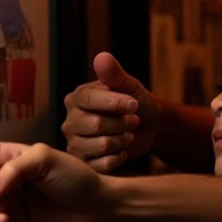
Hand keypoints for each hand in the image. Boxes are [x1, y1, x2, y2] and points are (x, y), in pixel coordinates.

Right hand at [61, 52, 159, 171]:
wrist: (150, 129)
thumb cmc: (136, 104)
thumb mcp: (130, 86)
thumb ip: (115, 75)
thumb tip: (102, 57)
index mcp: (77, 99)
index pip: (88, 100)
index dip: (115, 103)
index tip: (134, 104)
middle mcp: (71, 121)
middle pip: (95, 124)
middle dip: (123, 123)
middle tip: (133, 120)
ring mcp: (75, 144)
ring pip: (101, 145)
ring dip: (124, 140)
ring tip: (128, 134)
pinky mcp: (85, 163)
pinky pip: (103, 164)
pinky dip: (120, 157)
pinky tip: (122, 151)